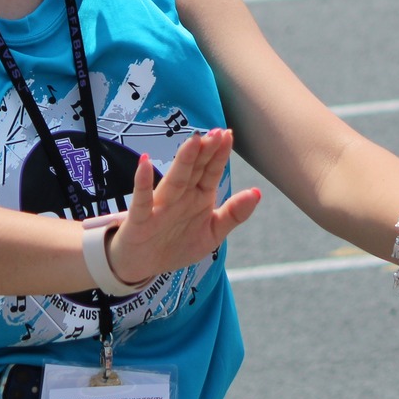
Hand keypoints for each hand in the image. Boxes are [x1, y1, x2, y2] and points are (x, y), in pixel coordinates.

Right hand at [102, 128, 259, 284]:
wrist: (143, 266)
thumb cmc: (177, 244)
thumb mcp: (212, 233)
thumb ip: (234, 214)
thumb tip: (257, 192)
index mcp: (198, 197)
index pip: (211, 171)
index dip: (219, 154)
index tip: (228, 134)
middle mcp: (180, 196)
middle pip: (194, 170)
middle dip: (205, 151)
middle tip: (215, 132)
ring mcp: (160, 206)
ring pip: (174, 180)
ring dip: (183, 162)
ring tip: (192, 142)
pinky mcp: (140, 220)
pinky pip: (142, 200)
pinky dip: (142, 183)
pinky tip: (144, 163)